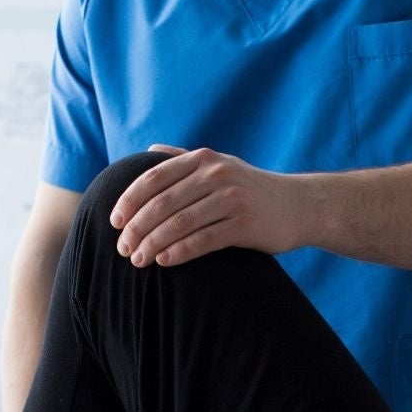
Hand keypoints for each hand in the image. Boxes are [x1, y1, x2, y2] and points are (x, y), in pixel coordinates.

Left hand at [111, 145, 308, 266]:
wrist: (298, 205)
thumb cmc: (250, 188)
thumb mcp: (220, 164)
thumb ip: (183, 158)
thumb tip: (150, 149)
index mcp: (203, 158)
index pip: (155, 178)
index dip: (130, 200)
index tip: (114, 221)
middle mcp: (216, 174)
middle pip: (163, 203)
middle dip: (137, 227)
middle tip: (122, 248)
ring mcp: (232, 199)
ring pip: (180, 223)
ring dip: (153, 243)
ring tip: (137, 260)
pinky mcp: (245, 225)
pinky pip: (203, 240)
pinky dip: (179, 252)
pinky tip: (163, 261)